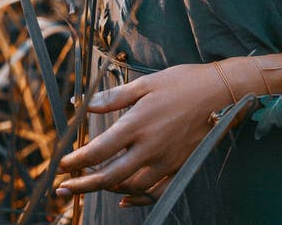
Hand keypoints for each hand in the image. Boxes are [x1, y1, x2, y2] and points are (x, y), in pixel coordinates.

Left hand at [56, 62, 226, 206]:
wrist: (220, 93)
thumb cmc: (181, 83)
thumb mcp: (145, 83)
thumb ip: (114, 97)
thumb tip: (84, 105)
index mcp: (137, 124)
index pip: (99, 151)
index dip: (77, 161)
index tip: (61, 165)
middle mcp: (149, 148)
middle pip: (109, 176)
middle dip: (83, 185)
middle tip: (64, 189)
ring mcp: (165, 161)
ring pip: (130, 187)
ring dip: (107, 189)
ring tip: (90, 186)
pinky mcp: (178, 167)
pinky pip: (155, 192)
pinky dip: (137, 199)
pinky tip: (124, 199)